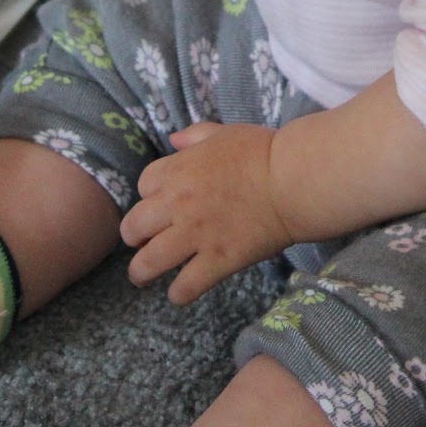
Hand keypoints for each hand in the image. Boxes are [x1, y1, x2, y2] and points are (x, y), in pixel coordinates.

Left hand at [120, 122, 292, 303]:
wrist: (292, 179)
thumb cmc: (262, 152)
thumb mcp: (224, 133)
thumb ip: (195, 136)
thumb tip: (173, 140)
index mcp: (179, 170)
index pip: (143, 185)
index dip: (150, 196)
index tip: (160, 204)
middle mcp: (179, 204)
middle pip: (133, 226)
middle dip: (134, 235)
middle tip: (146, 242)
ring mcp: (195, 235)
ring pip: (147, 263)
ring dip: (141, 271)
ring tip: (144, 276)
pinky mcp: (217, 261)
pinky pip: (184, 287)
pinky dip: (178, 293)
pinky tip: (182, 290)